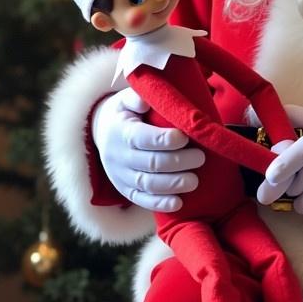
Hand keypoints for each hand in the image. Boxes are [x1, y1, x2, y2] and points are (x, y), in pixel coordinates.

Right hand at [91, 88, 204, 212]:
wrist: (101, 132)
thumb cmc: (124, 112)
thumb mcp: (126, 99)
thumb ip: (136, 97)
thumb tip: (146, 100)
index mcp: (121, 131)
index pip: (142, 138)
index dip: (165, 140)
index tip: (185, 137)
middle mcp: (119, 156)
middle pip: (150, 163)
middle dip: (178, 162)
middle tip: (200, 157)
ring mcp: (121, 176)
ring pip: (147, 184)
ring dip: (173, 185)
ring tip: (194, 180)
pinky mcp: (125, 190)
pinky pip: (142, 200)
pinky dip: (160, 204)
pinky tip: (179, 203)